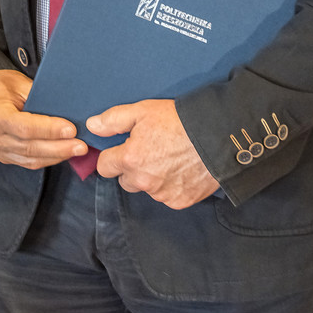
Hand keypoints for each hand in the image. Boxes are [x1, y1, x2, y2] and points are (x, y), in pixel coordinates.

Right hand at [0, 69, 86, 168]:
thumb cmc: (1, 86)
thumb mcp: (18, 83)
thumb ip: (39, 98)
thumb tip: (67, 110)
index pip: (25, 127)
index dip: (49, 130)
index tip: (71, 130)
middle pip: (30, 147)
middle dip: (59, 148)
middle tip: (81, 146)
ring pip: (30, 158)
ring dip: (56, 156)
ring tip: (77, 150)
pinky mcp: (2, 157)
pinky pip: (27, 162)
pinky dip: (47, 159)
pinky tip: (62, 154)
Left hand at [90, 99, 218, 208]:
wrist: (219, 137)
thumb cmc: (180, 121)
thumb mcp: (143, 111)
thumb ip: (113, 120)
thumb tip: (92, 126)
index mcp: (130, 159)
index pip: (104, 166)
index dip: (112, 156)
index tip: (123, 148)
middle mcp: (143, 181)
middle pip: (125, 180)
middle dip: (133, 168)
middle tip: (151, 151)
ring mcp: (162, 194)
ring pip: (147, 189)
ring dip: (153, 178)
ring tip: (171, 158)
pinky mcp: (179, 202)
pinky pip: (167, 196)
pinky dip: (171, 186)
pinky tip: (182, 170)